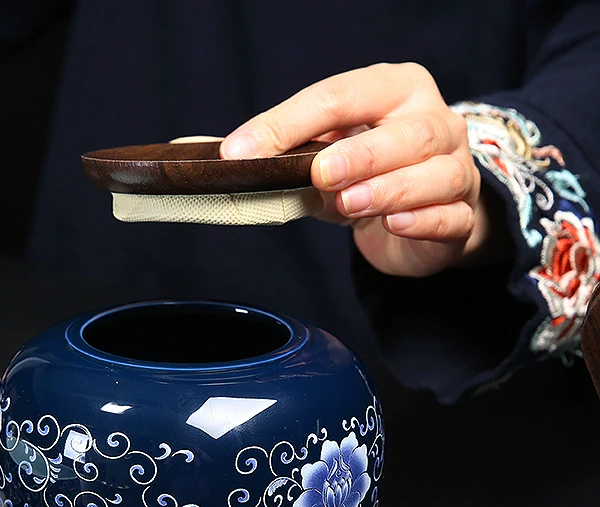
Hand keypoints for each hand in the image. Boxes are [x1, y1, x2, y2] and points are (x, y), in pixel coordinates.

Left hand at [220, 63, 493, 276]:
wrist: (423, 216)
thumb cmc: (369, 176)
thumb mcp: (327, 158)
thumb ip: (294, 156)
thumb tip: (238, 158)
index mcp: (395, 92)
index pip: (341, 96)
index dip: (288, 122)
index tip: (241, 151)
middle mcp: (434, 123)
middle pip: (406, 132)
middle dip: (361, 153)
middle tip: (320, 173)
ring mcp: (456, 169)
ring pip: (435, 173)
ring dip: (390, 188)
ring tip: (350, 203)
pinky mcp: (461, 216)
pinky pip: (450, 216)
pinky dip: (423, 220)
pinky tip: (396, 223)